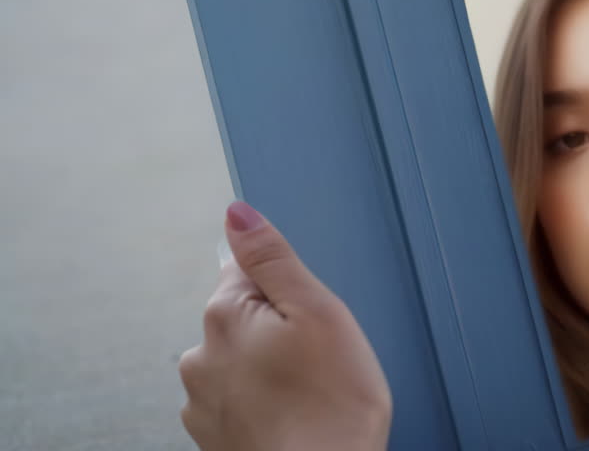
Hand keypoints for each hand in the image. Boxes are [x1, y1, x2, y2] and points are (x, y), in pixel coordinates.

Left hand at [179, 201, 391, 450]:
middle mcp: (201, 356)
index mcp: (224, 315)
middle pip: (246, 317)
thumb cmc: (332, 405)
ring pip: (244, 361)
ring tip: (312, 391)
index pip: (250, 271)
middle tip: (321, 357)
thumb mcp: (317, 311)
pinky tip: (296, 414)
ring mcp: (203, 401)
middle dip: (281, 330)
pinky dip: (266, 404)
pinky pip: (241, 400)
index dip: (291, 291)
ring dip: (272, 369)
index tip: (311, 317)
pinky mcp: (214, 436)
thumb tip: (238, 214)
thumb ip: (273, 257)